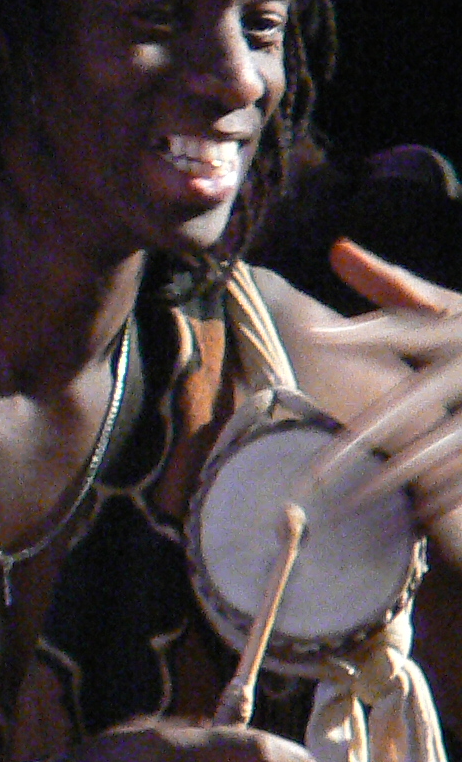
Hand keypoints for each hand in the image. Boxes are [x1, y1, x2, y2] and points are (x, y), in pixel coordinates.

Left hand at [297, 240, 461, 557]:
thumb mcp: (452, 306)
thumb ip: (396, 285)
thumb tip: (336, 250)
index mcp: (458, 332)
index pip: (406, 326)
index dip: (365, 331)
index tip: (318, 337)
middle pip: (411, 404)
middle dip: (361, 437)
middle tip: (315, 472)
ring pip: (441, 446)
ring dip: (398, 476)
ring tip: (355, 500)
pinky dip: (447, 493)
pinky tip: (417, 511)